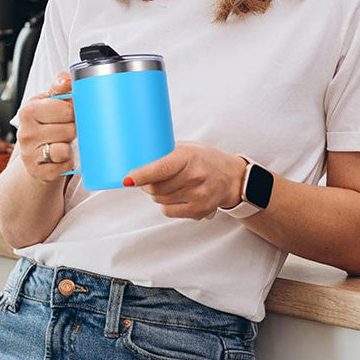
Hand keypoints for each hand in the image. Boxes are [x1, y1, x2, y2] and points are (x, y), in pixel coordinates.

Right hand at [15, 71, 74, 182]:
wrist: (34, 159)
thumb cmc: (46, 127)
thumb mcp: (50, 103)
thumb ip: (60, 87)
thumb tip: (66, 79)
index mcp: (28, 110)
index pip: (65, 108)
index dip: (73, 112)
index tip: (68, 114)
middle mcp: (25, 132)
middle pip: (69, 128)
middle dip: (72, 130)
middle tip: (65, 130)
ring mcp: (29, 153)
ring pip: (66, 148)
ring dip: (69, 146)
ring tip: (61, 143)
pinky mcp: (37, 172)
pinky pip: (64, 165)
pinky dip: (67, 163)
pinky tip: (59, 158)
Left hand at [123, 142, 247, 219]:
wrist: (232, 178)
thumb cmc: (205, 159)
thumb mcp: (187, 148)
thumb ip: (164, 154)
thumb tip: (135, 159)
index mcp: (189, 156)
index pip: (161, 168)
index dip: (141, 175)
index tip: (127, 180)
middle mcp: (195, 176)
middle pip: (155, 187)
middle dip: (146, 183)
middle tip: (149, 177)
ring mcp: (198, 195)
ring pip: (159, 199)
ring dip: (157, 193)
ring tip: (169, 184)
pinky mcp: (199, 211)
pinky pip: (168, 211)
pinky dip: (166, 204)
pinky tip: (177, 195)